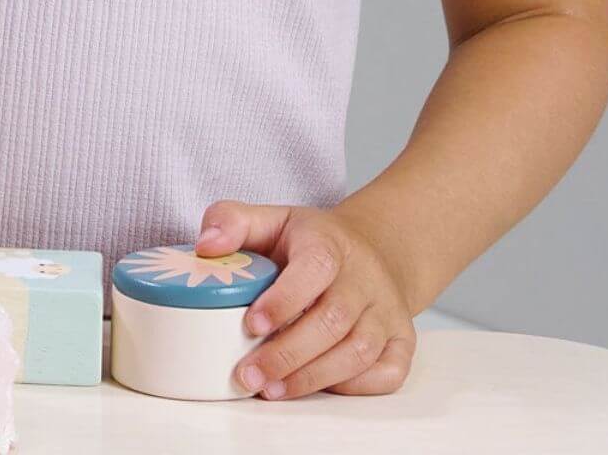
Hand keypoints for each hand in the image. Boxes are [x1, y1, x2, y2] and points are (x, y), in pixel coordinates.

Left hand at [196, 199, 416, 400]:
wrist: (374, 250)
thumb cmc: (311, 242)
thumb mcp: (273, 218)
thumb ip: (232, 221)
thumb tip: (205, 246)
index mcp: (330, 243)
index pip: (315, 268)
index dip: (284, 299)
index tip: (250, 324)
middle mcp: (365, 277)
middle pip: (333, 321)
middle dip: (288, 353)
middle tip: (248, 374)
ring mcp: (387, 311)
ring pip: (358, 351)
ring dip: (312, 377)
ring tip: (270, 389)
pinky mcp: (402, 341)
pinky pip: (386, 372)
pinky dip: (353, 387)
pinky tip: (315, 387)